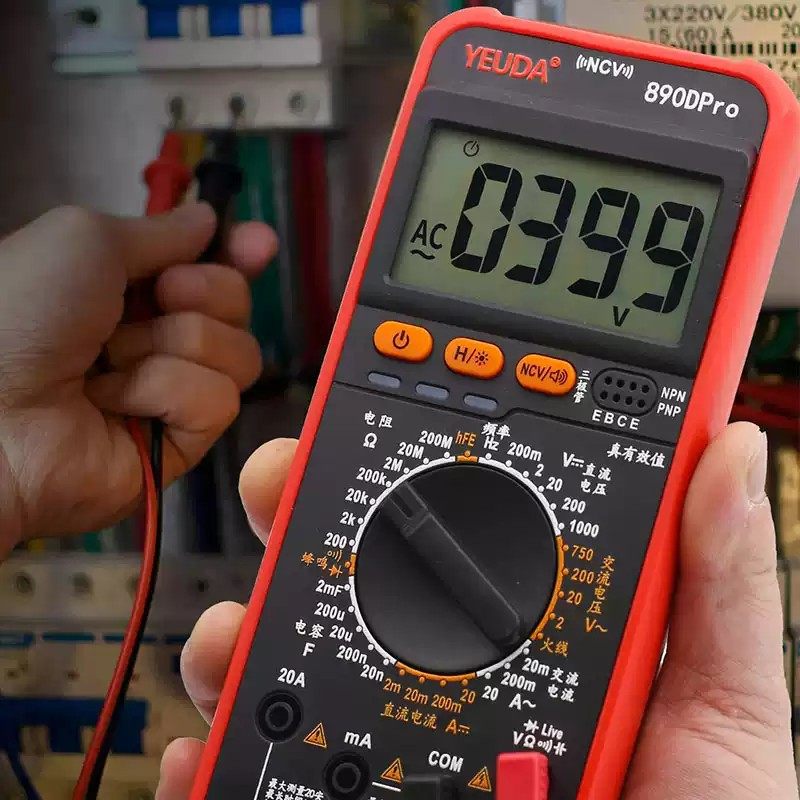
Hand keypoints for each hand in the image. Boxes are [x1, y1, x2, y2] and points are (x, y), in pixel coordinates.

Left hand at [0, 203, 276, 551]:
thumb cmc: (19, 312)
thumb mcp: (86, 239)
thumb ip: (160, 230)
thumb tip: (209, 220)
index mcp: (128, 289)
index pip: (209, 270)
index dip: (239, 255)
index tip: (258, 243)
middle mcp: (154, 339)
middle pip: (236, 308)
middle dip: (206, 292)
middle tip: (161, 296)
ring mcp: (169, 393)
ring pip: (238, 355)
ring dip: (177, 345)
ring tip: (112, 359)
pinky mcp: (179, 443)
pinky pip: (218, 401)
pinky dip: (166, 391)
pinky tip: (114, 402)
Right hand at [158, 422, 796, 798]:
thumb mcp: (724, 707)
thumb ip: (720, 582)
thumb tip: (724, 445)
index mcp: (540, 626)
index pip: (478, 519)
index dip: (426, 452)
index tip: (387, 396)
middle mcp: (461, 664)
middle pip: (373, 566)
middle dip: (312, 505)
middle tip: (288, 475)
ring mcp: (405, 726)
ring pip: (307, 644)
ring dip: (257, 609)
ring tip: (241, 610)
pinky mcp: (350, 789)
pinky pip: (268, 749)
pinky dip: (228, 727)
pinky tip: (216, 718)